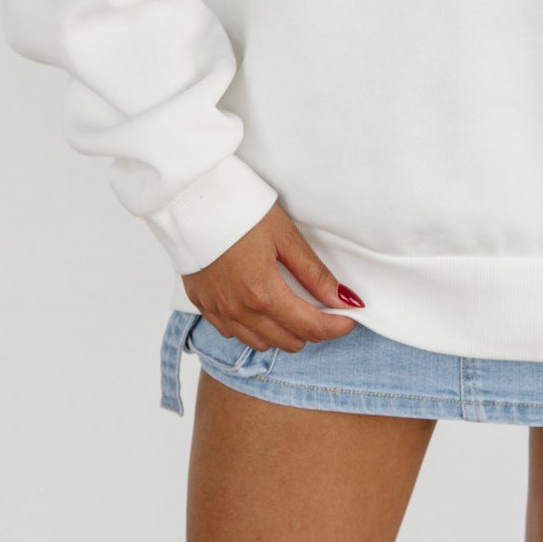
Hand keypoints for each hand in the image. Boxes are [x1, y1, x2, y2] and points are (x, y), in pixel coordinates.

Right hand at [181, 201, 364, 355]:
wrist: (192, 199)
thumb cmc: (240, 210)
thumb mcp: (285, 236)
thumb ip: (314, 273)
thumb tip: (342, 298)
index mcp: (262, 293)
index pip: (310, 328)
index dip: (336, 327)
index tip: (349, 318)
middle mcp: (239, 310)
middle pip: (287, 342)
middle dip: (311, 329)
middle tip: (322, 307)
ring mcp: (218, 311)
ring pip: (260, 343)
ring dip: (282, 332)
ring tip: (292, 306)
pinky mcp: (202, 305)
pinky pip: (233, 332)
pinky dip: (253, 327)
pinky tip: (260, 305)